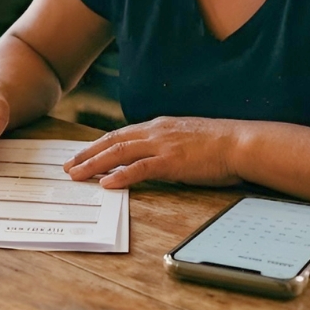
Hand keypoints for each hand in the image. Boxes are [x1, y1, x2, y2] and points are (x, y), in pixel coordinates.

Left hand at [64, 117, 243, 188]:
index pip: (121, 134)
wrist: (242, 142)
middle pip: (112, 141)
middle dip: (87, 154)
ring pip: (119, 153)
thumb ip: (167, 144)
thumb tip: (154, 156)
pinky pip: (139, 169)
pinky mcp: (171, 161)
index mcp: (159, 126)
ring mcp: (162, 145)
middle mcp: (155, 132)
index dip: (98, 145)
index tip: (82, 154)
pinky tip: (106, 183)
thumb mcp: (187, 137)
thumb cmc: (221, 144)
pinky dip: (120, 176)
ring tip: (76, 175)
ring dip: (94, 164)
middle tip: (67, 166)